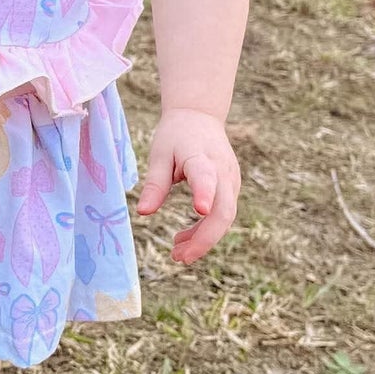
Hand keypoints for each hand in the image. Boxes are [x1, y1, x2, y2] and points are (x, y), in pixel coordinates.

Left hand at [135, 109, 240, 264]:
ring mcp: (231, 181)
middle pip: (223, 210)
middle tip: (178, 257)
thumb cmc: (176, 136)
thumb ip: (155, 184)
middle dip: (204, 238)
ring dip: (203, 239)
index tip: (199, 210)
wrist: (200, 116)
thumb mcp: (160, 154)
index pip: (206, 176)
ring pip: (225, 217)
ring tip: (176, 253)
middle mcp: (223, 171)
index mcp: (202, 157)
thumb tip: (143, 213)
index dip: (204, 193)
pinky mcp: (232, 188)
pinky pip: (223, 214)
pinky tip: (184, 239)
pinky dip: (205, 230)